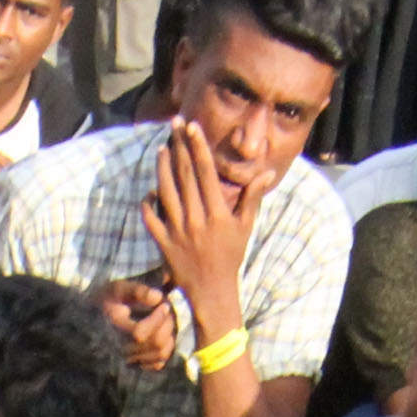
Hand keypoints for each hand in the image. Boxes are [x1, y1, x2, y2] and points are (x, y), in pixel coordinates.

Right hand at [97, 278, 177, 371]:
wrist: (94, 317)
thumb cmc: (109, 299)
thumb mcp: (118, 288)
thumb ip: (137, 291)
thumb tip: (158, 297)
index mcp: (114, 328)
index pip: (139, 332)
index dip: (157, 319)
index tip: (163, 304)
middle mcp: (120, 348)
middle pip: (155, 343)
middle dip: (167, 324)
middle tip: (167, 310)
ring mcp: (129, 358)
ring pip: (160, 354)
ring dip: (170, 335)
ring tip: (166, 321)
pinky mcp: (136, 364)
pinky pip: (158, 363)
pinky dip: (166, 349)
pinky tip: (162, 334)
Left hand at [143, 123, 252, 343]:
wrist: (212, 292)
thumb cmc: (231, 257)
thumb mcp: (245, 227)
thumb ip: (253, 197)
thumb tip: (268, 171)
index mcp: (218, 213)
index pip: (205, 172)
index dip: (197, 146)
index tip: (192, 127)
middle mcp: (196, 219)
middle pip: (184, 175)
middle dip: (179, 146)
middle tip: (174, 124)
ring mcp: (178, 231)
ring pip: (165, 191)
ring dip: (162, 168)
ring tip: (162, 148)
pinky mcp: (163, 243)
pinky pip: (151, 218)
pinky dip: (148, 203)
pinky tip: (149, 190)